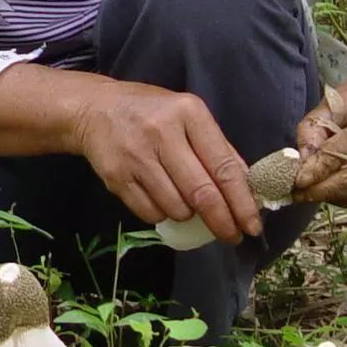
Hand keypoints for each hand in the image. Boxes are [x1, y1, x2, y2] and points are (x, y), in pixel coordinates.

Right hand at [69, 81, 262, 244]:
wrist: (94, 109)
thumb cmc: (152, 112)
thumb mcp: (189, 116)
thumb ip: (218, 148)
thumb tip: (247, 188)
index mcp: (189, 114)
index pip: (223, 167)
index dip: (241, 202)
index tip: (252, 225)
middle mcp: (162, 133)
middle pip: (201, 192)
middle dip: (222, 222)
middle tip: (232, 236)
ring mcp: (136, 156)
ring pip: (176, 208)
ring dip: (188, 216)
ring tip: (187, 205)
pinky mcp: (116, 176)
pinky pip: (150, 213)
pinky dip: (163, 215)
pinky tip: (162, 201)